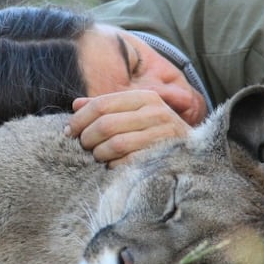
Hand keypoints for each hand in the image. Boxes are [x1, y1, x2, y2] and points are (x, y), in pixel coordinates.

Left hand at [67, 90, 191, 166]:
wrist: (194, 154)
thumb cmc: (156, 133)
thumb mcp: (134, 113)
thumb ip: (107, 107)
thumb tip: (75, 105)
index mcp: (144, 98)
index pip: (102, 104)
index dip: (80, 118)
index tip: (69, 131)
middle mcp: (155, 112)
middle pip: (106, 124)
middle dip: (87, 138)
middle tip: (84, 146)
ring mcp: (161, 134)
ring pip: (114, 144)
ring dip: (99, 154)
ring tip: (98, 156)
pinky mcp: (163, 155)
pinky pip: (127, 162)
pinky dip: (114, 166)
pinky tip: (113, 166)